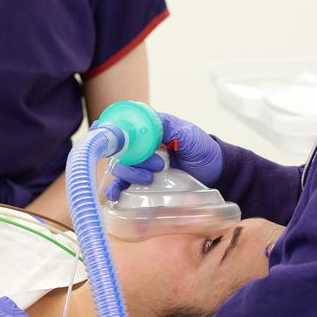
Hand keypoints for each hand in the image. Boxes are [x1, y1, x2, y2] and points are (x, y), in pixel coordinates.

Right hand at [106, 112, 222, 199]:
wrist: (215, 172)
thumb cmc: (202, 149)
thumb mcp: (189, 134)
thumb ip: (169, 127)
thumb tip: (149, 122)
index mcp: (150, 129)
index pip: (124, 125)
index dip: (110, 128)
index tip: (100, 129)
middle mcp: (142, 146)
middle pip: (120, 149)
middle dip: (131, 158)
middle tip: (157, 165)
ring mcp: (142, 165)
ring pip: (121, 167)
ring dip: (130, 173)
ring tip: (150, 178)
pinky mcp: (143, 183)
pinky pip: (124, 185)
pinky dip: (117, 189)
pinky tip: (115, 194)